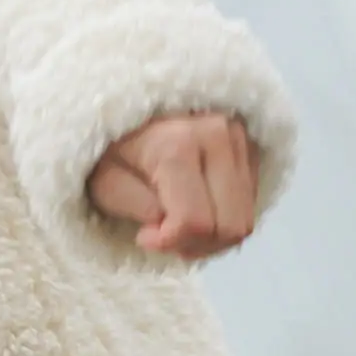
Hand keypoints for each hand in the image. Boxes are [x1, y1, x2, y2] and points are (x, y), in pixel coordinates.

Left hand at [89, 112, 259, 259]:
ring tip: (180, 228)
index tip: (144, 237)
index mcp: (178, 144)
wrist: (133, 109)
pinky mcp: (250, 147)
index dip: (170, 243)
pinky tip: (198, 212)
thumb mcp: (105, 181)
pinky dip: (224, 221)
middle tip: (165, 237)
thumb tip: (168, 225)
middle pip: (229, 227)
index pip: (193, 221)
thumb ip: (136, 208)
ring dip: (212, 239)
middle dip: (196, 246)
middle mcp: (218, 136)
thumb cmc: (113, 148)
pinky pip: (249, 207)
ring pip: (244, 221)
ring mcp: (240, 139)